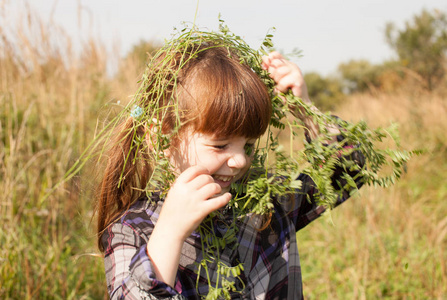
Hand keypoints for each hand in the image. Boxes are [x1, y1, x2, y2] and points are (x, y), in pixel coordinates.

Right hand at [147, 165, 230, 286]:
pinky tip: (228, 196)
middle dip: (211, 180)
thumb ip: (183, 185)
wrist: (169, 231)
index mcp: (178, 185)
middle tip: (211, 186)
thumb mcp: (173, 194)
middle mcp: (186, 190)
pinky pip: (218, 201)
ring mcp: (195, 200)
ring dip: (217, 188)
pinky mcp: (202, 210)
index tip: (207, 172)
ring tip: (217, 192)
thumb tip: (198, 177)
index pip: (194, 169)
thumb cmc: (171, 213)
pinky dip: (226, 198)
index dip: (203, 169)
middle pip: (206, 177)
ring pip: (213, 186)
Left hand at [261, 51, 310, 103]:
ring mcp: (296, 72)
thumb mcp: (273, 80)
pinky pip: (283, 83)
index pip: (275, 55)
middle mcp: (292, 65)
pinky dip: (282, 89)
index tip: (266, 69)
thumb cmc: (284, 94)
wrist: (297, 106)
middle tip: (277, 83)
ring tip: (283, 88)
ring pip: (279, 72)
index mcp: (286, 64)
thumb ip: (269, 69)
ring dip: (278, 83)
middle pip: (275, 63)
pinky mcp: (298, 80)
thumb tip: (264, 58)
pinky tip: (287, 92)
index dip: (268, 61)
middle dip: (272, 74)